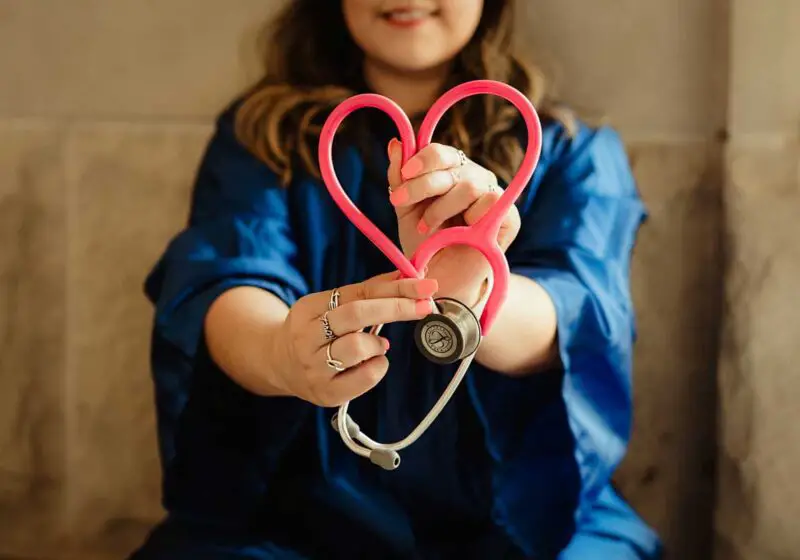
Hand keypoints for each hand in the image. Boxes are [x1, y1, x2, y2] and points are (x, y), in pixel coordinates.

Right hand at [269, 272, 437, 406]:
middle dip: (396, 308)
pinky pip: (364, 377)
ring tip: (378, 345)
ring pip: (357, 347)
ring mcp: (313, 367)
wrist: (280, 364)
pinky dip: (378, 366)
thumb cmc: (318, 331)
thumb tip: (409, 275)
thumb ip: (368, 292)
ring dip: (378, 343)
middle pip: (356, 314)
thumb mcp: (332, 306)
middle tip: (424, 306)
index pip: (357, 292)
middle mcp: (306, 337)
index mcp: (308, 308)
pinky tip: (372, 363)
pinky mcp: (326, 393)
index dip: (394, 288)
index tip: (424, 285)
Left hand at [386, 139, 520, 303]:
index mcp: (451, 172)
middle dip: (422, 184)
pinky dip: (469, 218)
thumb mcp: (405, 210)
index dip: (422, 159)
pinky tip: (458, 233)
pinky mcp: (509, 217)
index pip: (441, 152)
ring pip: (469, 184)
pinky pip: (491, 201)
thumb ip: (400, 178)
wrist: (440, 280)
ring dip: (441, 207)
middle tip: (400, 202)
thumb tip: (395, 143)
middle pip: (452, 163)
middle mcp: (474, 177)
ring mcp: (493, 195)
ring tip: (427, 227)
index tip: (403, 176)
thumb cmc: (425, 244)